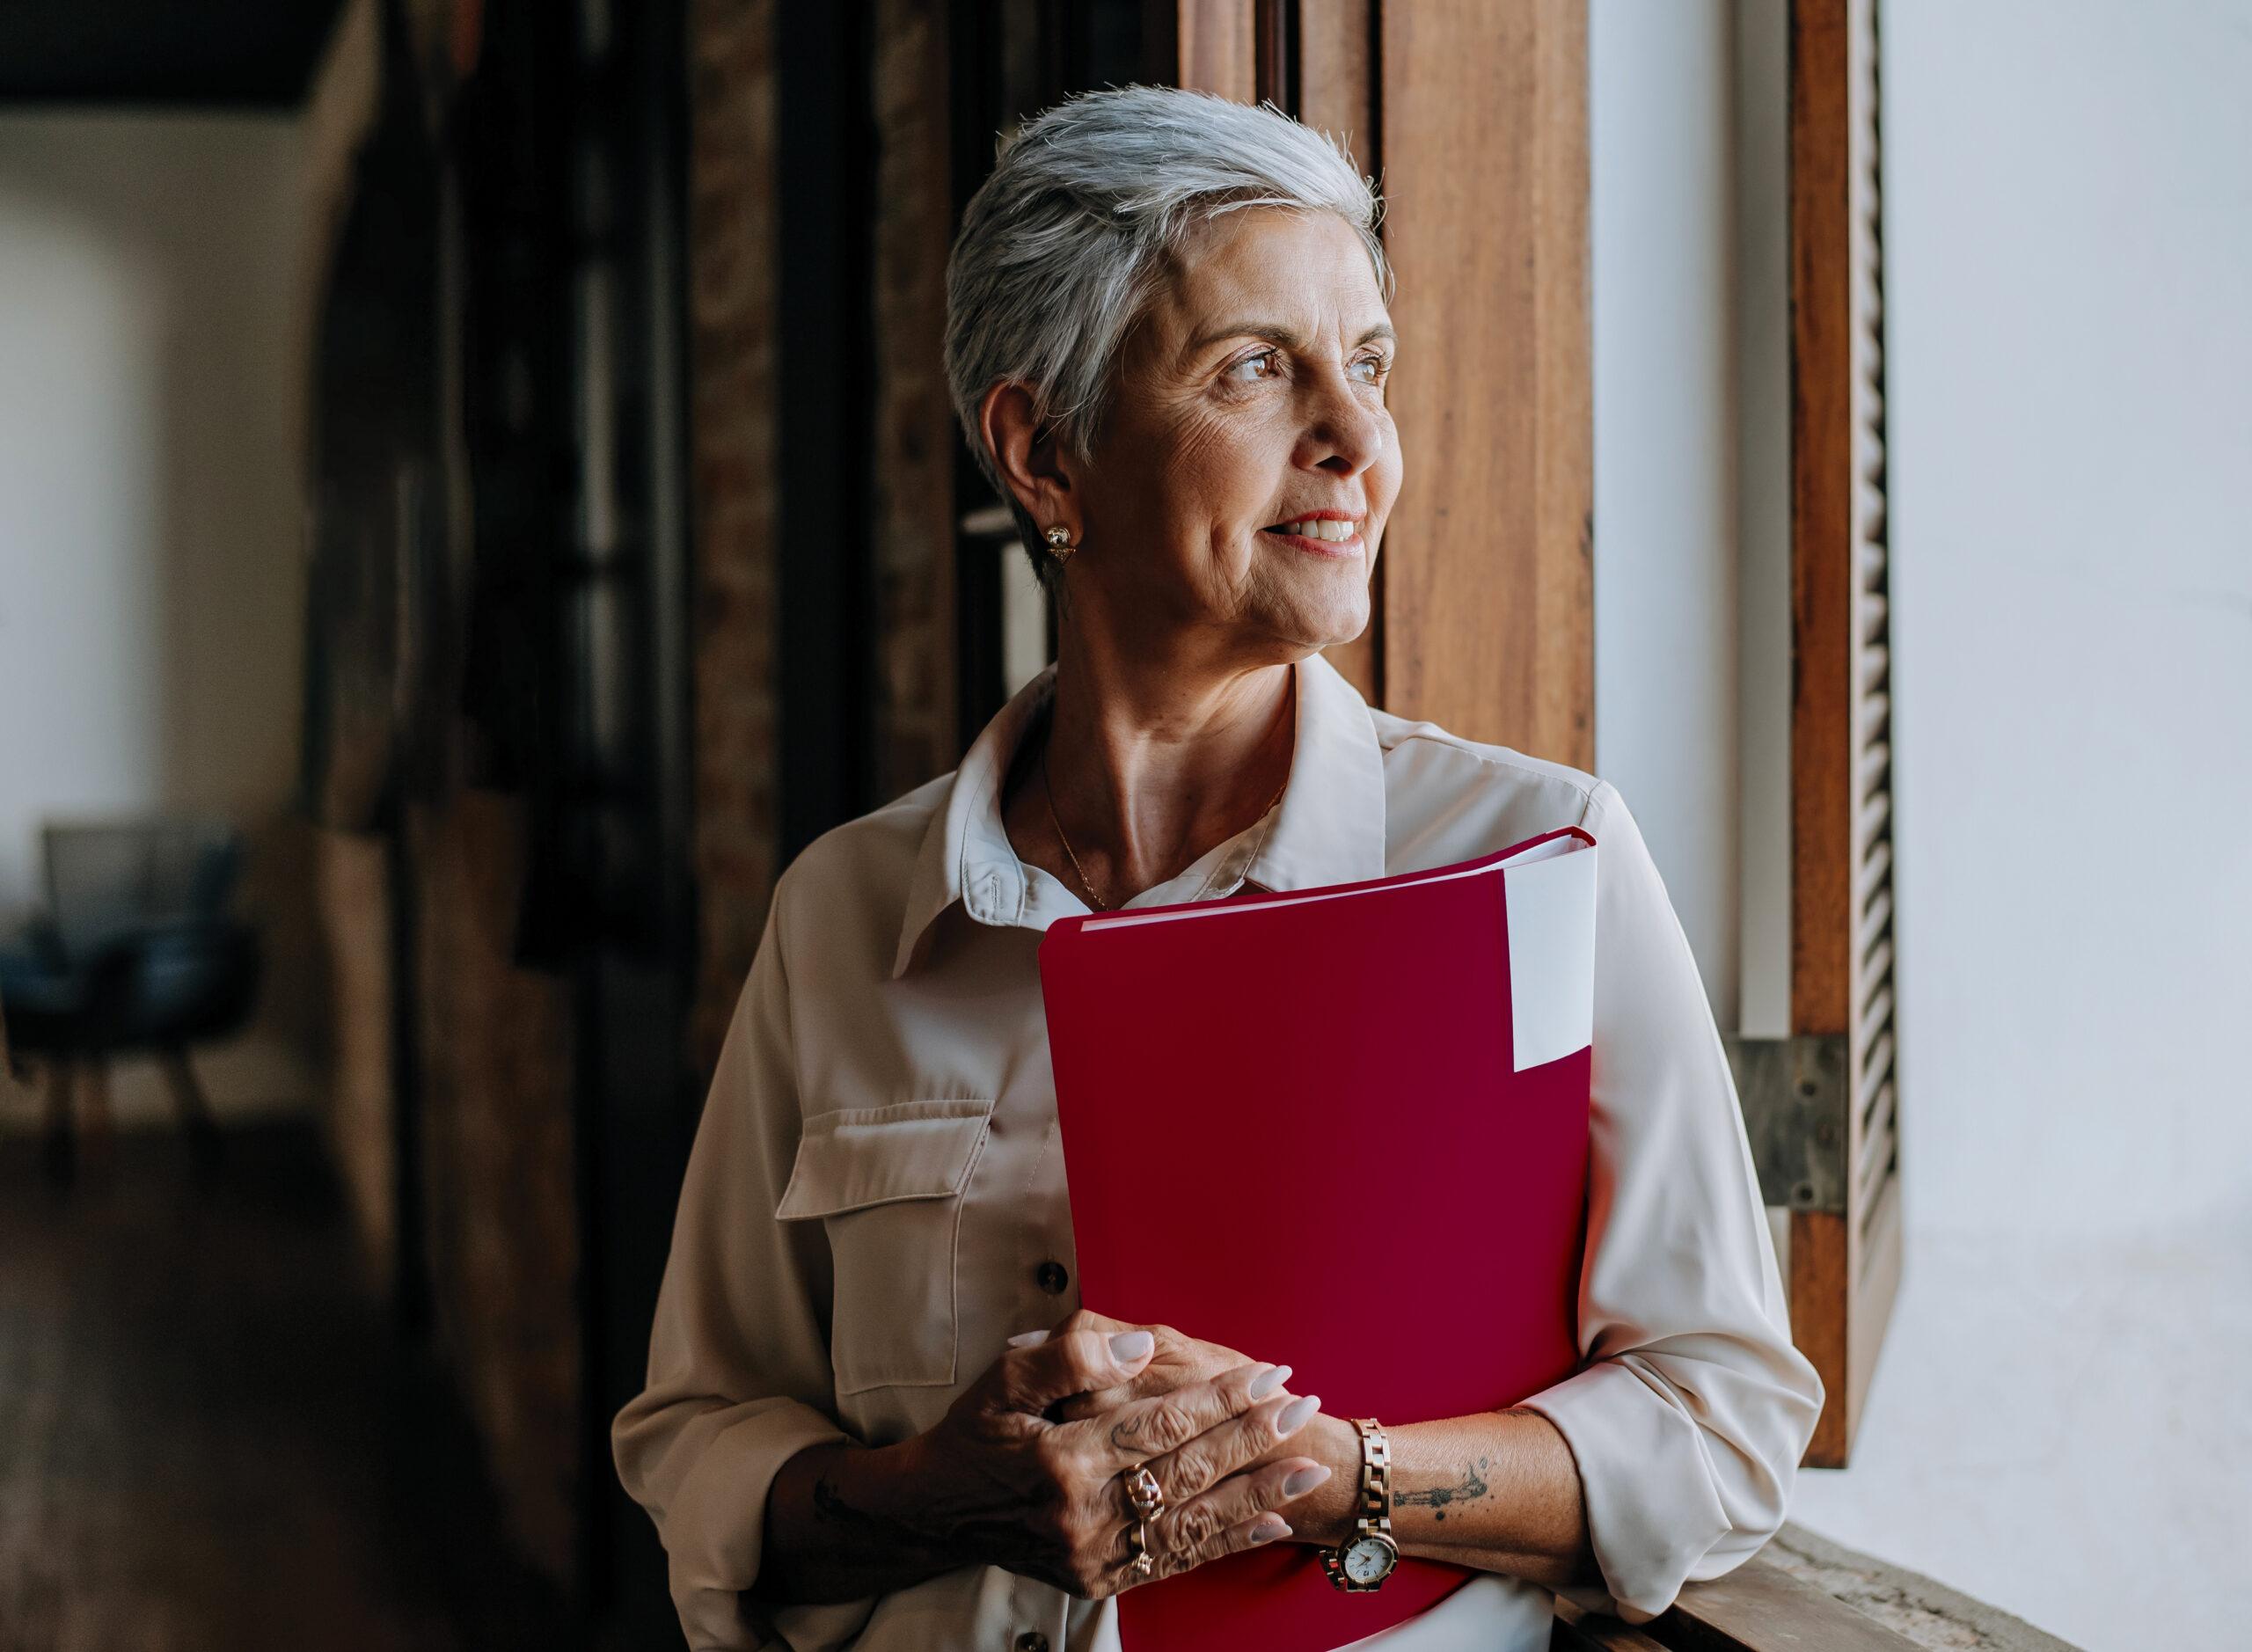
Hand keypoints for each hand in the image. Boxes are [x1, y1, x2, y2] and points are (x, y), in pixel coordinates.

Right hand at [893, 1323, 1329, 1597]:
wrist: (938, 1510)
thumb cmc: (977, 1433)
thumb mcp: (1005, 1377)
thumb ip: (1072, 1357)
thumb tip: (1141, 1345)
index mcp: (1059, 1459)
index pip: (1159, 1423)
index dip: (1219, 1397)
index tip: (1269, 1373)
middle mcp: (1080, 1515)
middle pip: (1186, 1472)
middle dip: (1252, 1438)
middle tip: (1303, 1408)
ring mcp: (1093, 1555)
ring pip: (1191, 1522)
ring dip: (1256, 1495)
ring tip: (1306, 1467)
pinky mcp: (1100, 1580)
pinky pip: (1176, 1560)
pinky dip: (1228, 1542)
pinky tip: (1269, 1523)